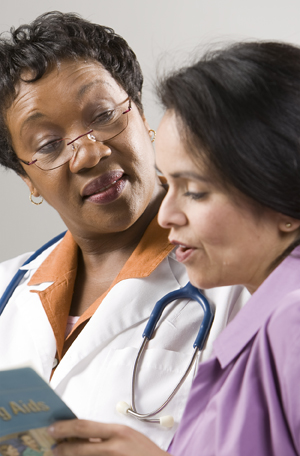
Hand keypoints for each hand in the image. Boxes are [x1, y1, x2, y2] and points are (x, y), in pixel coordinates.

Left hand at [48, 419, 167, 455]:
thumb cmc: (146, 453)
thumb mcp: (128, 437)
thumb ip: (107, 436)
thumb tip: (82, 436)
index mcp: (118, 432)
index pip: (84, 427)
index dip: (65, 427)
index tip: (52, 428)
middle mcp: (115, 446)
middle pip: (80, 446)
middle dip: (62, 446)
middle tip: (51, 446)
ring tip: (59, 455)